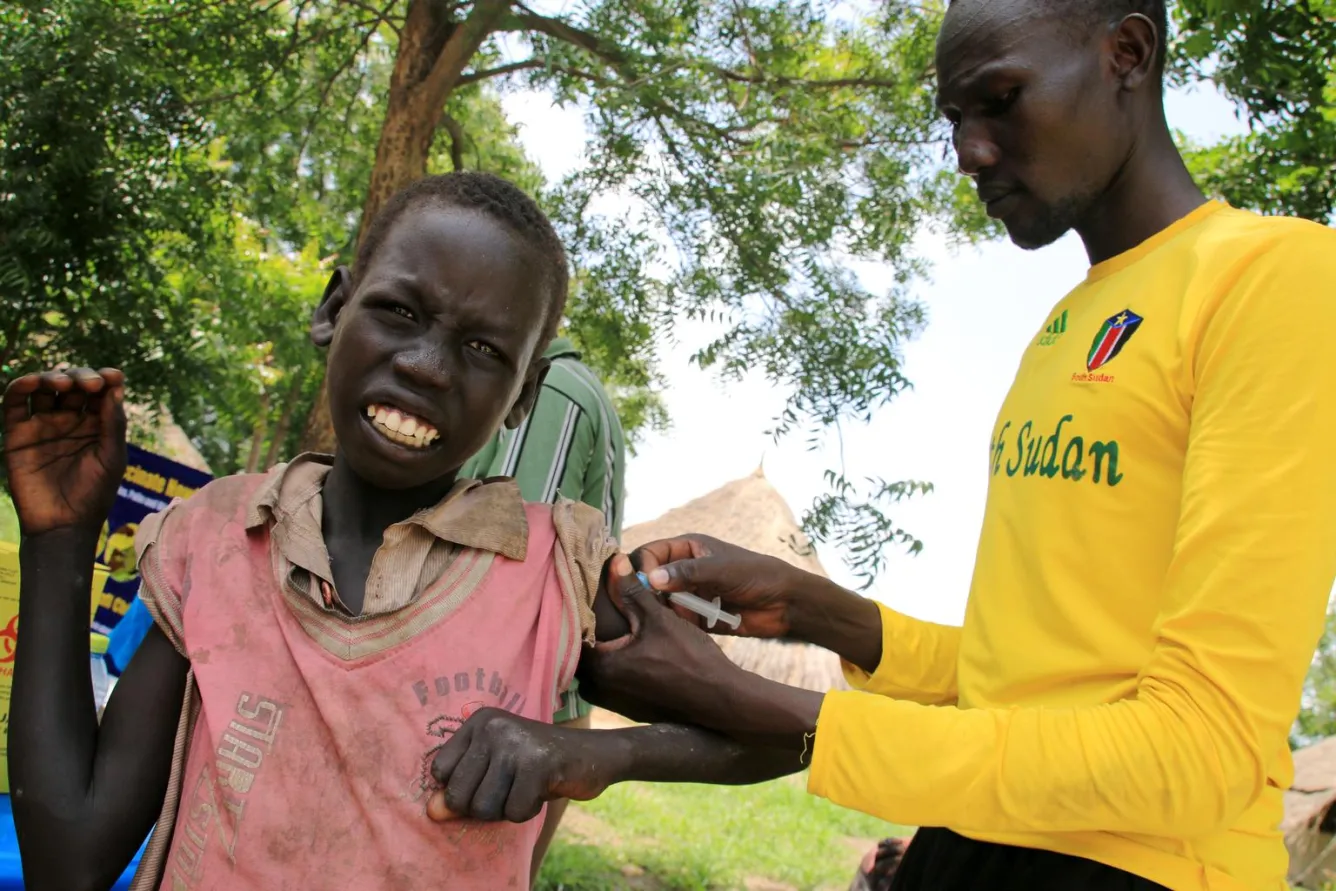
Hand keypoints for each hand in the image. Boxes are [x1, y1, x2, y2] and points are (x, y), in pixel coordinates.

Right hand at [2, 368, 126, 536]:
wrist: (62, 524)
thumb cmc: (94, 494)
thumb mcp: (112, 458)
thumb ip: (113, 423)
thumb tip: (116, 387)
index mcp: (97, 424)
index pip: (101, 391)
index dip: (106, 378)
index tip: (112, 376)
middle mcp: (70, 420)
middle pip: (74, 384)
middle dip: (82, 377)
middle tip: (90, 384)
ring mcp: (43, 424)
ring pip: (44, 388)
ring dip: (53, 377)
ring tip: (64, 384)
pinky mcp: (18, 433)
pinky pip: (15, 403)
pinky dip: (21, 386)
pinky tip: (33, 381)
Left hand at [426, 709, 620, 823]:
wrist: (593, 754)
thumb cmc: (537, 765)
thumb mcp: (494, 771)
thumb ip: (462, 789)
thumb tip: (432, 813)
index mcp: (478, 721)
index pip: (440, 772)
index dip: (463, 789)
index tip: (491, 777)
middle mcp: (492, 727)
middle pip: (460, 796)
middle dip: (484, 806)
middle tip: (511, 787)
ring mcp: (515, 743)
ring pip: (485, 808)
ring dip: (507, 809)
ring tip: (527, 786)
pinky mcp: (537, 763)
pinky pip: (515, 811)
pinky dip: (529, 810)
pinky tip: (543, 788)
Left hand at [582, 568, 751, 730]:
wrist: (718, 699)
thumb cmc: (689, 658)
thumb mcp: (658, 618)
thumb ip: (632, 590)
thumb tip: (615, 561)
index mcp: (600, 667)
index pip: (575, 633)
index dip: (581, 611)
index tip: (589, 595)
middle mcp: (598, 690)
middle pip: (585, 651)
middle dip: (593, 631)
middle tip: (603, 608)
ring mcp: (613, 703)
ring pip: (599, 667)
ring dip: (606, 648)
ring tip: (619, 625)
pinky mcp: (628, 708)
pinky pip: (613, 680)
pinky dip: (619, 664)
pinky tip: (634, 648)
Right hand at [631, 534, 809, 638]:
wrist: (784, 604)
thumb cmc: (757, 575)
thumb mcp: (721, 570)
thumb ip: (687, 573)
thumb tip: (650, 579)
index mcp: (687, 548)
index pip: (650, 553)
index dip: (642, 567)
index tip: (645, 585)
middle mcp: (683, 570)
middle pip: (648, 580)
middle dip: (646, 592)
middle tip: (651, 606)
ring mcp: (688, 594)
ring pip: (658, 603)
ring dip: (662, 611)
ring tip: (671, 618)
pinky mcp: (695, 616)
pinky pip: (675, 621)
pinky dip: (674, 625)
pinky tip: (682, 629)